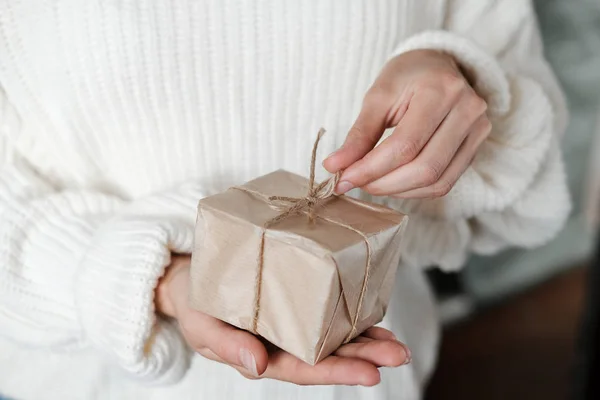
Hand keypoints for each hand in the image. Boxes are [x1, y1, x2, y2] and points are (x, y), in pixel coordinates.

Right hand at [156, 255, 410, 385]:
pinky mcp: (295, 303)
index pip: (304, 369)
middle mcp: (283, 344)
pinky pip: (325, 312)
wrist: (189, 280)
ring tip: (396, 344)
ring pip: (333, 337)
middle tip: (399, 355)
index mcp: (263, 355)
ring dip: (366, 341)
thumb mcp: (202, 326)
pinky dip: (350, 317)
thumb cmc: (194, 306)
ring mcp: (291, 325)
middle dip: (365, 357)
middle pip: (328, 356)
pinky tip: (373, 317)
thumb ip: (227, 347)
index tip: (370, 374)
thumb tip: (258, 366)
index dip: (337, 373)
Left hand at [323, 49, 490, 197]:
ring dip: (398, 191)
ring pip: (437, 181)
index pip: (405, 145)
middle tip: (354, 183)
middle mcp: (467, 110)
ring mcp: (478, 130)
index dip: (371, 168)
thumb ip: (358, 135)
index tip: (343, 179)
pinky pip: (445, 182)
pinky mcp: (476, 146)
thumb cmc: (406, 77)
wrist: (438, 65)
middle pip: (424, 168)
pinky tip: (394, 184)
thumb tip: (335, 166)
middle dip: (383, 184)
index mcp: (440, 90)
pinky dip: (415, 191)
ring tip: (371, 184)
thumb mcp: (377, 97)